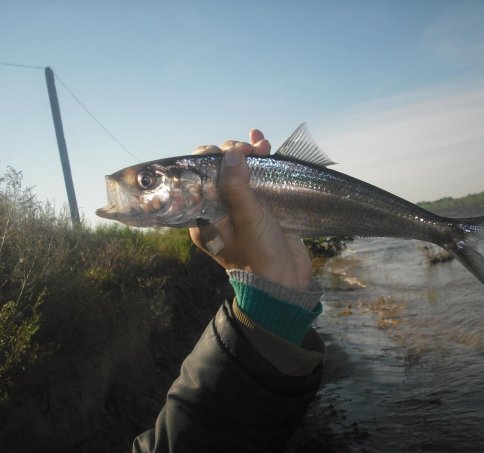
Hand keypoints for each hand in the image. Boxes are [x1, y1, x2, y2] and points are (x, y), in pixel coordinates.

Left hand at [189, 129, 312, 290]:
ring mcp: (239, 206)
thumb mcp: (247, 221)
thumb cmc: (260, 256)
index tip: (233, 152)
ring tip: (263, 147)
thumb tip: (230, 154)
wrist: (286, 282)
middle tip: (253, 151)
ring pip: (237, 170)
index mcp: (203, 217)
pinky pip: (254, 177)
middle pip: (218, 170)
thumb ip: (236, 188)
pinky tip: (264, 143)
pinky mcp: (259, 206)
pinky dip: (258, 161)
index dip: (213, 159)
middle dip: (234, 154)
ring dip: (248, 154)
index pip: (198, 177)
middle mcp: (217, 209)